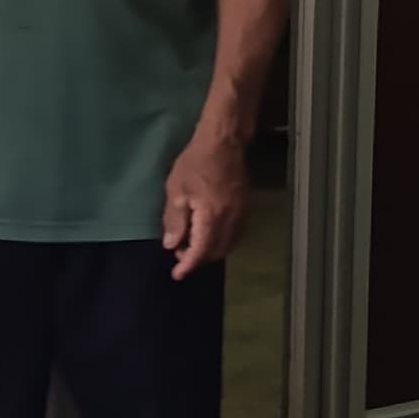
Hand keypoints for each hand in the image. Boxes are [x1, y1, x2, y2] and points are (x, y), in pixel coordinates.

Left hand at [160, 129, 248, 281]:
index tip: (177, 275)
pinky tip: (207, 232)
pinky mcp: (246, 208)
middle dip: (198, 258)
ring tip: (191, 242)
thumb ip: (175, 221)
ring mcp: (242, 215)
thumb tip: (172, 246)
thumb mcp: (176, 190)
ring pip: (227, 245)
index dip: (188, 266)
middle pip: (216, 252)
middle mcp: (231, 221)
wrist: (224, 142)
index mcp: (212, 217)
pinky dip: (220, 240)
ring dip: (210, 250)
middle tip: (179, 252)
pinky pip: (234, 234)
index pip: (201, 251)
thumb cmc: (195, 163)